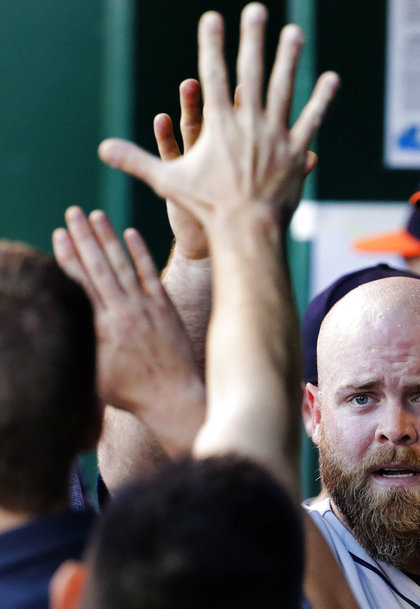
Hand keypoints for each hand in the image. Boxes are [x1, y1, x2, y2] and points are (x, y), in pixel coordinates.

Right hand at [52, 207, 204, 454]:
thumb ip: (81, 346)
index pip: (80, 282)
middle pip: (99, 266)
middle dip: (84, 236)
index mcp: (101, 327)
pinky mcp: (166, 308)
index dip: (68, 255)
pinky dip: (141, 253)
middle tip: (72, 211)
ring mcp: (147, 308)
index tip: (58, 234)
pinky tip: (131, 234)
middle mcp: (123, 312)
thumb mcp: (94, 374)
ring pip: (124, 264)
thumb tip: (63, 325)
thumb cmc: (130, 393)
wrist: (172, 398)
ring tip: (97, 214)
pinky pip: (151, 274)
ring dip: (109, 238)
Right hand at [99, 3, 338, 233]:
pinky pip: (312, 120)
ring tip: (295, 32)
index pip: (212, 75)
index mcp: (218, 125)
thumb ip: (136, 161)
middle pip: (251, 72)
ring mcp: (275, 137)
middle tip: (256, 9)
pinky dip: (322, 99)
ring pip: (284, 89)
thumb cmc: (207, 209)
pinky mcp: (296, 153)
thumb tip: (102, 150)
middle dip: (253, 38)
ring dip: (290, 58)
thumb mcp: (168, 182)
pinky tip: (331, 78)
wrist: (247, 232)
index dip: (211, 44)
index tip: (212, 17)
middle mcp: (249, 123)